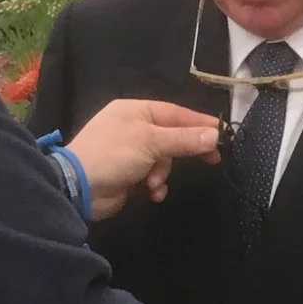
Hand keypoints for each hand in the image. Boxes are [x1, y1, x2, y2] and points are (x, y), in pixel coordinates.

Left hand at [67, 98, 221, 220]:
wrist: (79, 187)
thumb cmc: (114, 154)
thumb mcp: (151, 142)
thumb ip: (184, 139)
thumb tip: (215, 135)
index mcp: (136, 110)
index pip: (176, 113)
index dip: (200, 123)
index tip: (223, 134)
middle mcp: (133, 127)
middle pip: (171, 136)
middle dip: (182, 152)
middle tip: (212, 160)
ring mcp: (130, 151)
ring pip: (163, 159)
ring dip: (162, 173)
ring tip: (153, 184)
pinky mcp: (128, 173)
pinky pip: (152, 175)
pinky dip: (154, 184)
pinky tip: (151, 193)